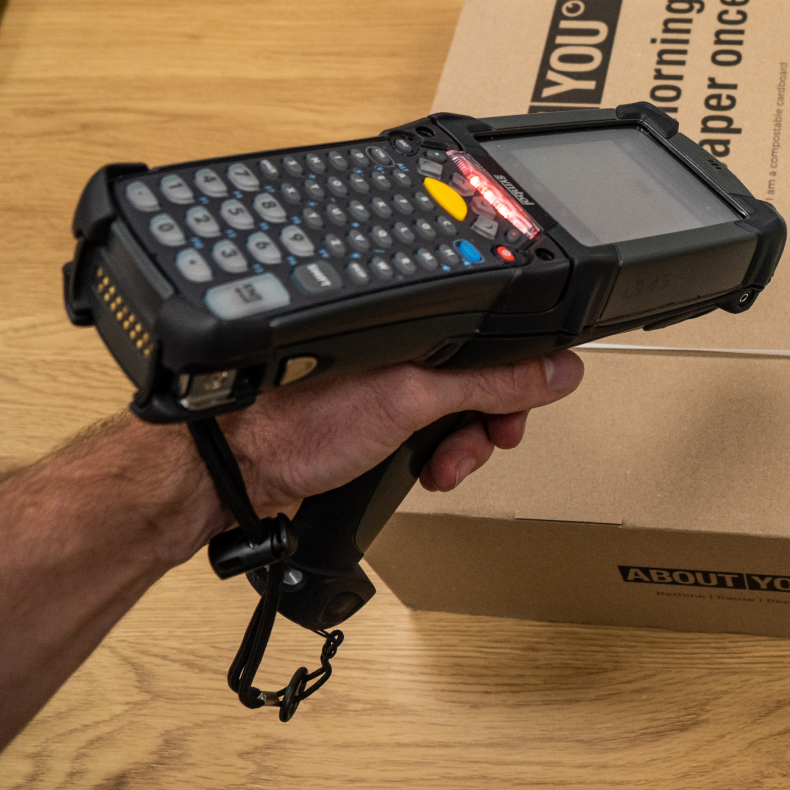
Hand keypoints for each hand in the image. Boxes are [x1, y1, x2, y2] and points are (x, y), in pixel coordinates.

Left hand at [218, 350, 584, 524]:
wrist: (234, 470)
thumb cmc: (294, 419)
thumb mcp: (411, 399)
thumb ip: (490, 382)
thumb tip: (555, 370)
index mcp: (415, 319)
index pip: (498, 335)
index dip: (519, 374)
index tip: (520, 409)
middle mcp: (405, 344)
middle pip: (483, 374)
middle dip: (490, 417)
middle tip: (485, 442)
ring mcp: (390, 381)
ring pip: (459, 408)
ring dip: (463, 443)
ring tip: (442, 467)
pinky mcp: (376, 415)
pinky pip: (431, 430)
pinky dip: (436, 453)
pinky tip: (422, 470)